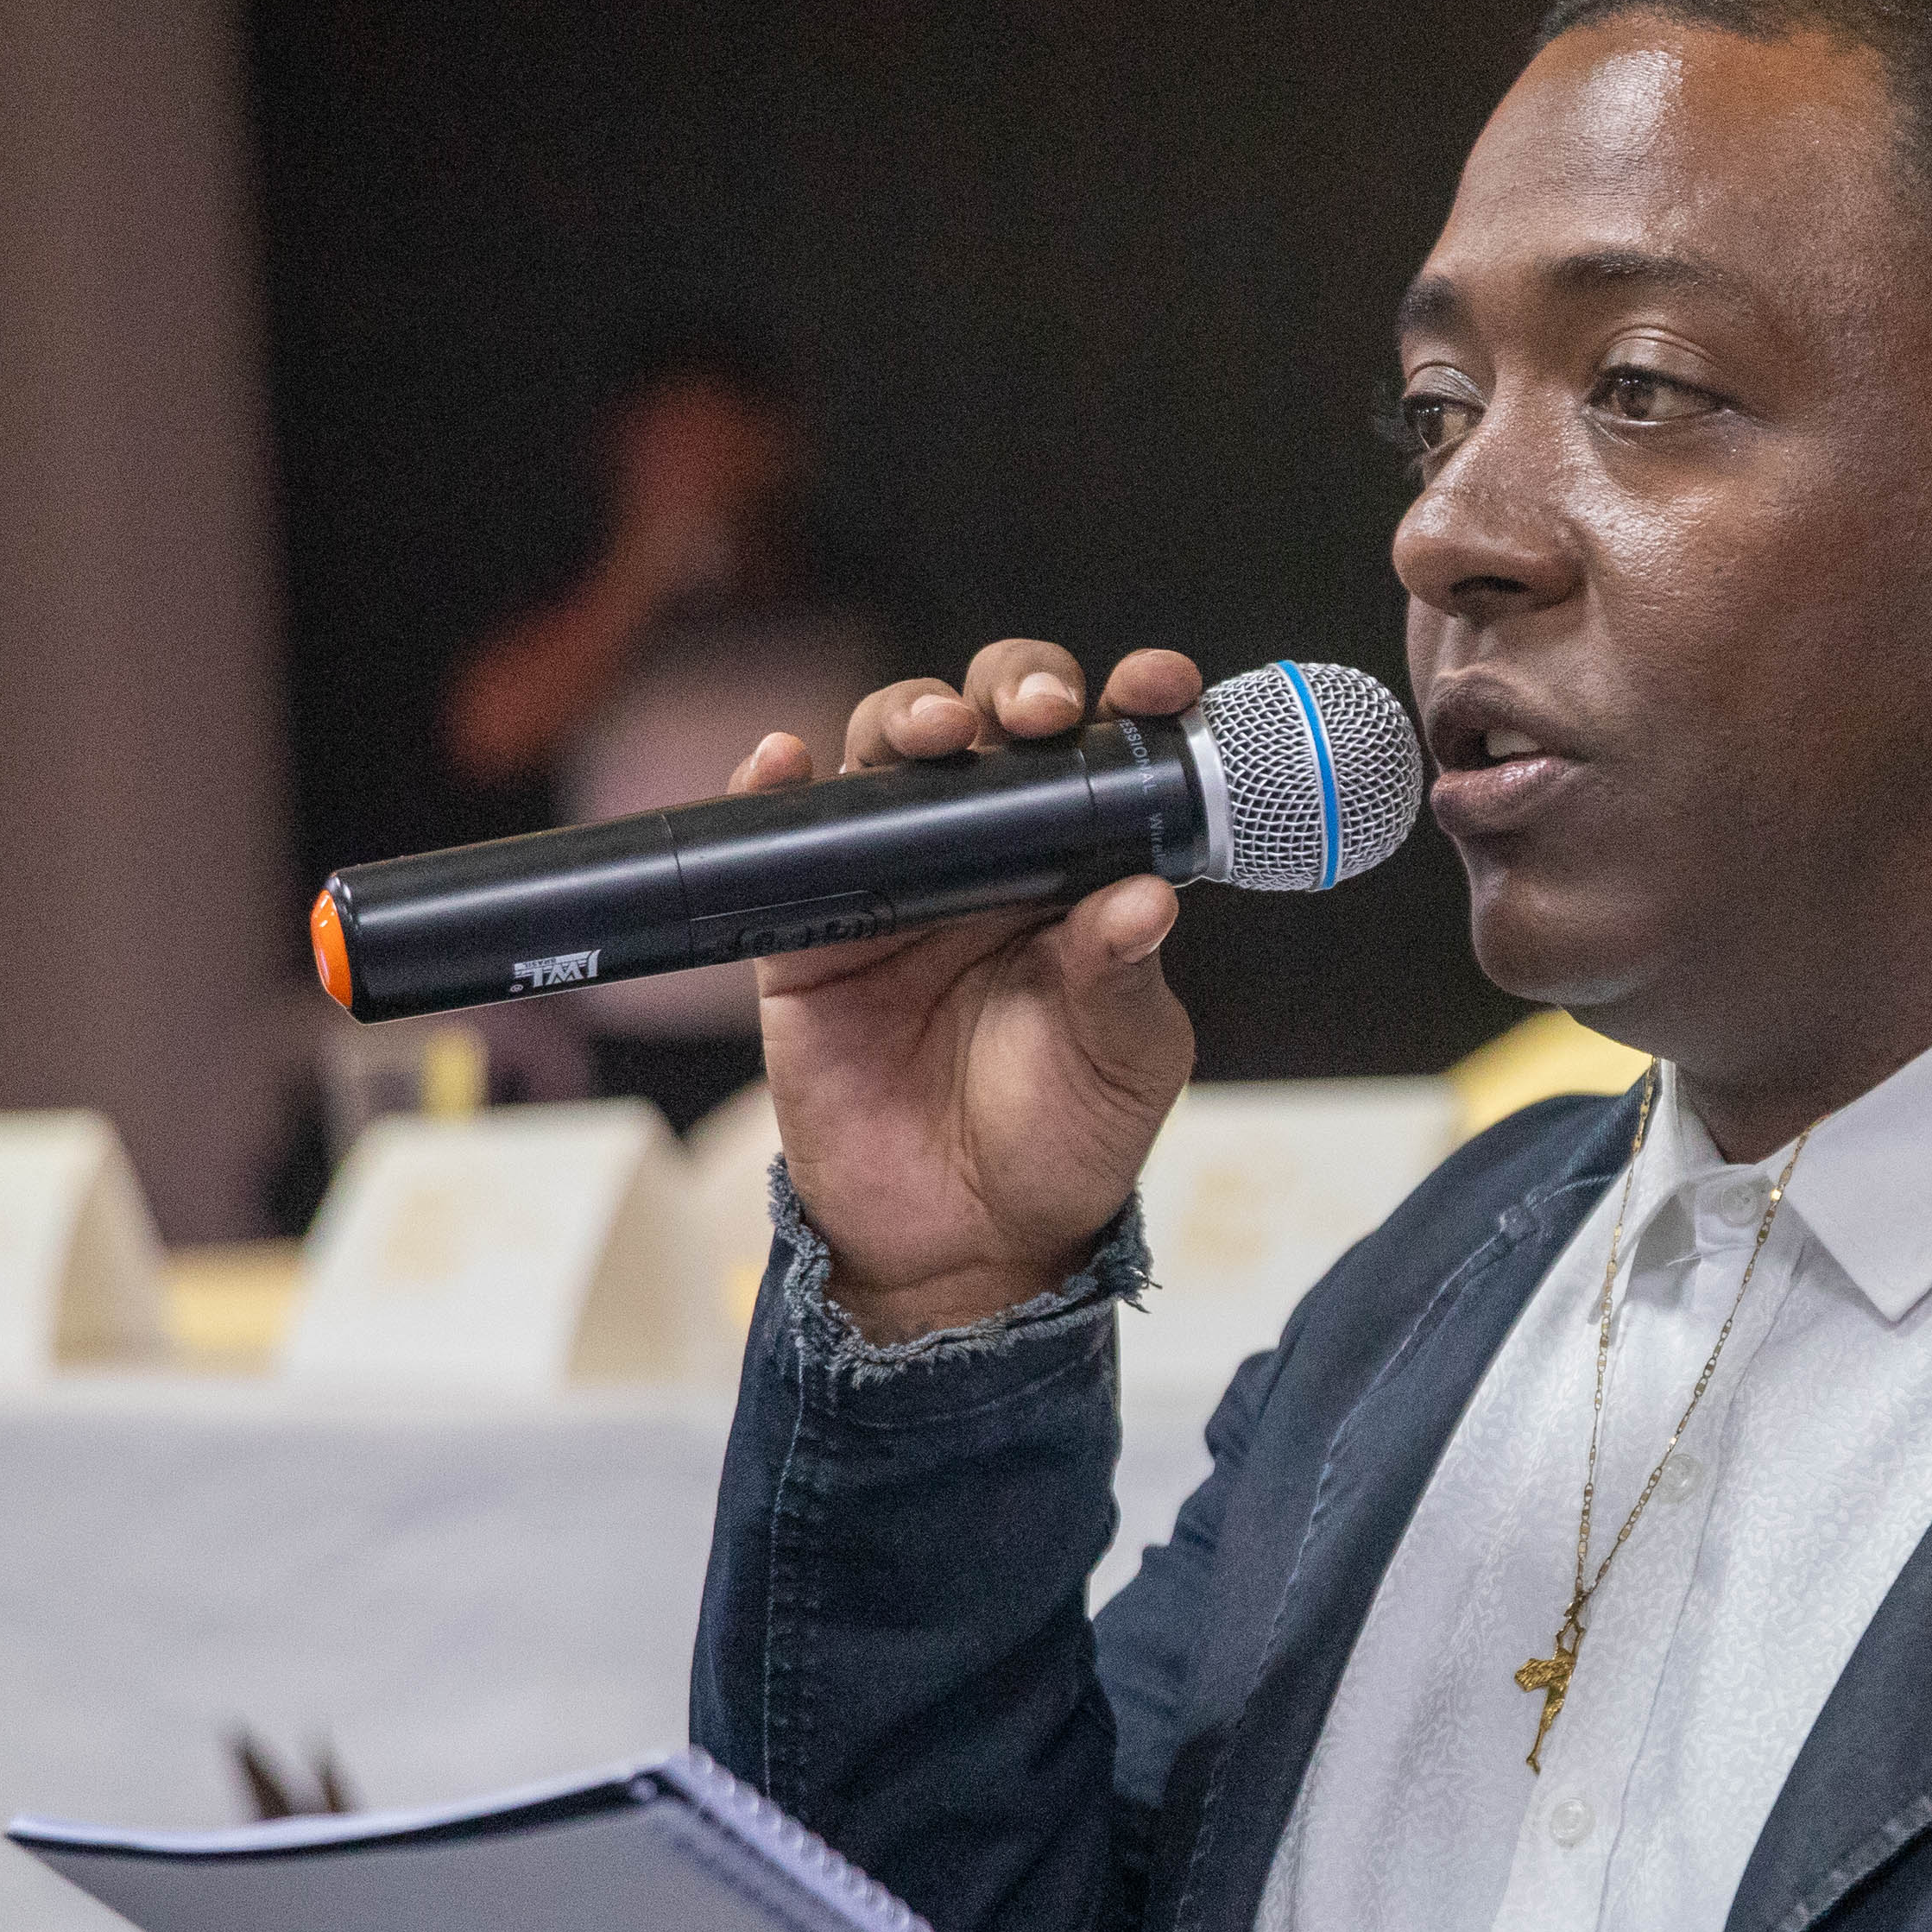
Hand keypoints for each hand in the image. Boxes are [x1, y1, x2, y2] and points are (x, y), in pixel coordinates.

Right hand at [733, 643, 1206, 1337]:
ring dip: (907, 717)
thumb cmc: (1064, 1140)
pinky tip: (786, 760)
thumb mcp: (1123, 1061)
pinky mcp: (808, 933)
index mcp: (1082, 868)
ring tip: (935, 735)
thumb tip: (1145, 898)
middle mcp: (989, 857)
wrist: (965, 1244)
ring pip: (888, 757)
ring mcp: (894, 884)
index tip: (1156, 688)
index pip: (1102, 756)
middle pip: (990, 722)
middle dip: (1013, 688)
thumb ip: (1124, 978)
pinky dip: (774, 788)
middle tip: (1034, 715)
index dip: (1128, 704)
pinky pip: (783, 842)